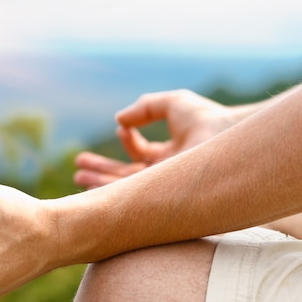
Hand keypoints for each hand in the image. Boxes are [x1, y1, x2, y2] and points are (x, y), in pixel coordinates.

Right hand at [75, 90, 245, 188]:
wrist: (223, 138)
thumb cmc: (206, 119)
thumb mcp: (172, 104)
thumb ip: (145, 108)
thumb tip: (119, 120)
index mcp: (170, 156)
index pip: (140, 154)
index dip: (128, 141)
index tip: (121, 129)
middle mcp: (165, 175)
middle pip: (126, 176)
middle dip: (101, 172)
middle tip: (78, 169)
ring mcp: (162, 189)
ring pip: (125, 189)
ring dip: (100, 182)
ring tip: (78, 178)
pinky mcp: (158, 198)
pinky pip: (130, 197)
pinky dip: (111, 193)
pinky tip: (93, 188)